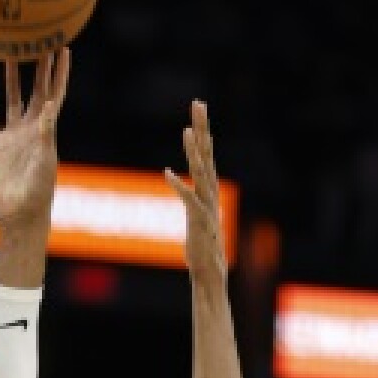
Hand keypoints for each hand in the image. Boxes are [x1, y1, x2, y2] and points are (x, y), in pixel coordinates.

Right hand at [0, 52, 70, 234]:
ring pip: (13, 99)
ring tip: (9, 54)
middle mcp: (31, 128)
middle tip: (37, 38)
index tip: (64, 47)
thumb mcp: (45, 158)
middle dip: (38, 65)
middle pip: (35, 89)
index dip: (60, 72)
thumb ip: (47, 131)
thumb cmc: (37, 190)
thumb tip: (50, 104)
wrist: (20, 213)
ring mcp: (14, 136)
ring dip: (12, 79)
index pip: (55, 93)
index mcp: (46, 129)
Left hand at [166, 99, 226, 288]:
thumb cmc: (201, 249)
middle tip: (198, 104)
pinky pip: (189, 200)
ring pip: (201, 173)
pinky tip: (167, 173)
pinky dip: (178, 186)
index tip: (198, 109)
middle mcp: (210, 194)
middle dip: (202, 128)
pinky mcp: (200, 222)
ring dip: (194, 152)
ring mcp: (206, 207)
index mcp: (207, 190)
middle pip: (207, 154)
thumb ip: (192, 200)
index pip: (205, 154)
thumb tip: (187, 187)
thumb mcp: (195, 218)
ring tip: (187, 131)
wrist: (210, 274)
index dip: (201, 131)